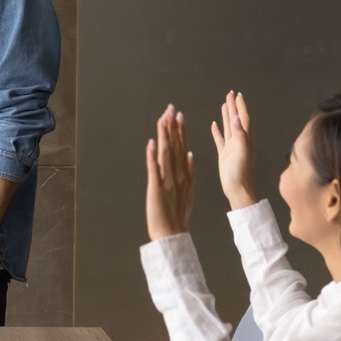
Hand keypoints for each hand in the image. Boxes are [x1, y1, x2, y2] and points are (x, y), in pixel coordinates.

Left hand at [145, 104, 194, 239]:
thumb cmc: (178, 212)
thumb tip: (189, 154)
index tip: (178, 115)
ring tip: (163, 119)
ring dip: (164, 135)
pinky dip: (152, 156)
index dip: (180, 131)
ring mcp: (167, 180)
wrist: (172, 232)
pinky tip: (151, 143)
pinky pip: (154, 169)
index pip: (182, 147)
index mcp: (185, 174)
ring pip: (166, 153)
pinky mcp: (156, 188)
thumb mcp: (188, 189)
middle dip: (172, 127)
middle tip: (170, 108)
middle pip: (175, 146)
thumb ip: (189, 171)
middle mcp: (178, 174)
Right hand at [209, 90, 258, 210]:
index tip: (237, 95)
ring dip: (226, 115)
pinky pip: (220, 139)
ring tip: (224, 104)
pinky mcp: (224, 154)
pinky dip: (217, 131)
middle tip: (230, 94)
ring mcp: (231, 147)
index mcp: (244, 139)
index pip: (242, 118)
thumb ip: (240, 135)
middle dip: (233, 106)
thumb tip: (236, 118)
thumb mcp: (242, 151)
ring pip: (228, 127)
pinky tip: (214, 124)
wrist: (237, 188)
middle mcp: (239, 140)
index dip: (240, 106)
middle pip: (235, 119)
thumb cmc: (241, 172)